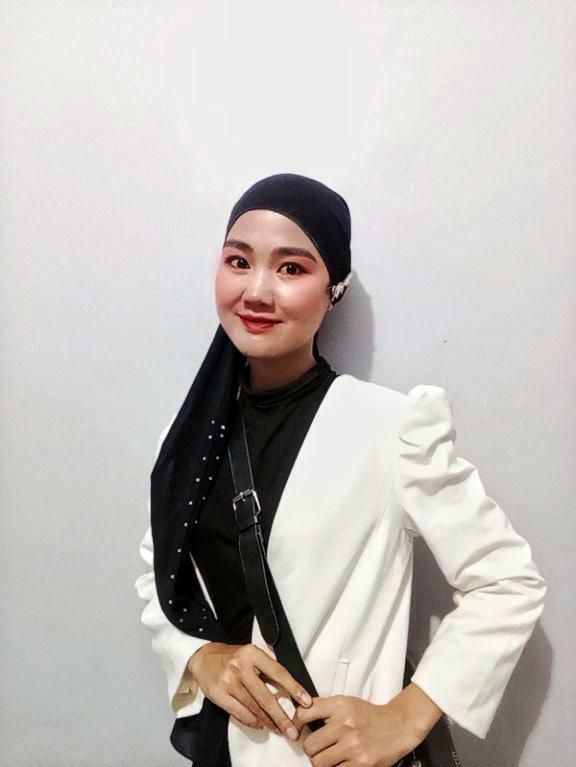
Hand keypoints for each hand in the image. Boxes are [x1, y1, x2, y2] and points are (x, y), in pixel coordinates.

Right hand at [188, 642, 312, 738]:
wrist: (204, 658)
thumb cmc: (233, 657)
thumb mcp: (251, 654)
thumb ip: (267, 667)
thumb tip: (290, 689)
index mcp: (252, 653)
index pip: (278, 672)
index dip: (294, 688)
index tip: (306, 701)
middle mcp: (240, 666)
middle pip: (265, 696)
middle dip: (281, 716)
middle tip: (292, 730)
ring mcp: (228, 681)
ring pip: (253, 707)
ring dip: (268, 721)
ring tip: (279, 729)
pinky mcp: (218, 694)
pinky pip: (239, 712)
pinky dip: (252, 721)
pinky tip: (260, 724)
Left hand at [292, 692, 430, 766]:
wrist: (397, 726)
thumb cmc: (369, 715)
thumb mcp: (346, 703)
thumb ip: (323, 707)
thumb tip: (298, 715)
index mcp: (340, 706)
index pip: (305, 714)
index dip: (297, 723)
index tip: (297, 730)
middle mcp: (345, 724)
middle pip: (309, 745)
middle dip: (311, 749)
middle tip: (318, 749)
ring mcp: (353, 746)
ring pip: (319, 763)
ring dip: (321, 762)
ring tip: (328, 757)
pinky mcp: (361, 765)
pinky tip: (340, 763)